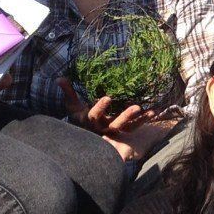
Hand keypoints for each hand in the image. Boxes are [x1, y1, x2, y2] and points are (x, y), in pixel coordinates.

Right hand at [59, 80, 177, 154]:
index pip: (95, 115)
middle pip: (115, 124)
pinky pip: (134, 127)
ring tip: (150, 112)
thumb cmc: (78, 117)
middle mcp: (103, 128)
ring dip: (139, 120)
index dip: (101, 107)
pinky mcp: (122, 131)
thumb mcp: (72, 106)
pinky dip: (143, 121)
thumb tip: (59, 78)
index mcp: (91, 122)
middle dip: (126, 116)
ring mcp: (114, 131)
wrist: (84, 135)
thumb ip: (68, 92)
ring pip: (128, 127)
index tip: (108, 97)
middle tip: (136, 107)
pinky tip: (154, 112)